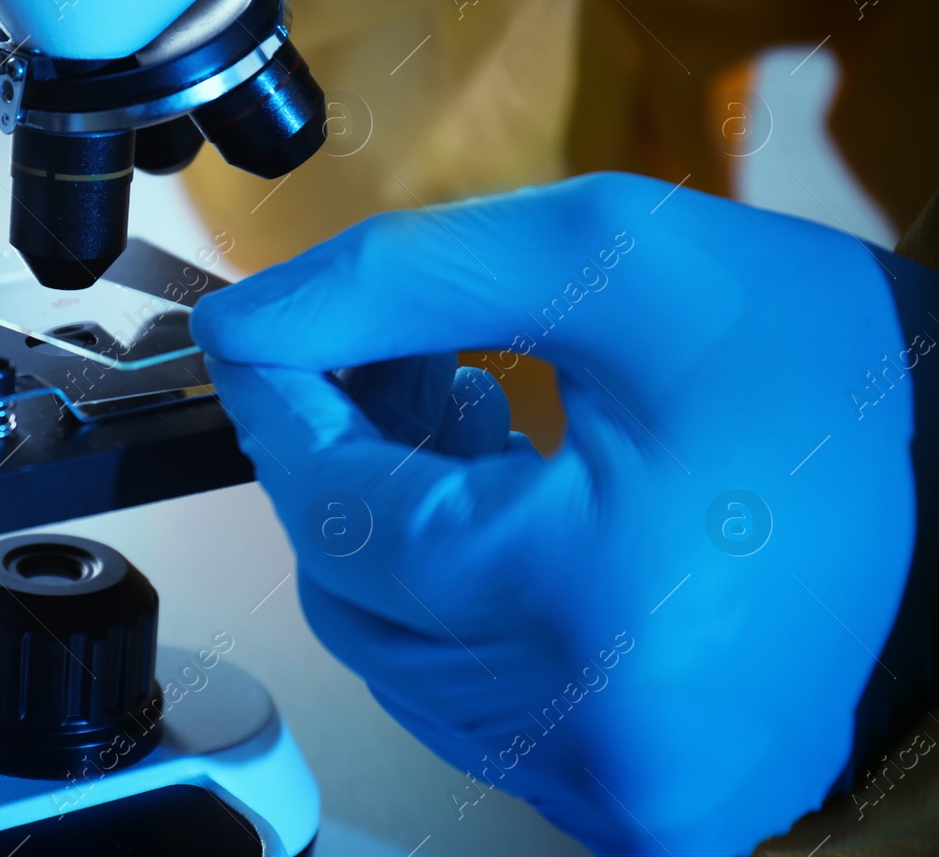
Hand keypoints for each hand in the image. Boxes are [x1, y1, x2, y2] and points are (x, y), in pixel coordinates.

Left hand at [191, 172, 938, 855]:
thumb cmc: (806, 354)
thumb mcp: (600, 256)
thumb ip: (394, 279)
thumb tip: (247, 323)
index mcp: (590, 608)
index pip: (338, 509)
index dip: (280, 410)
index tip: (259, 341)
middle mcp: (607, 741)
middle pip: (359, 592)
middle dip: (348, 467)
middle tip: (386, 369)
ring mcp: (631, 788)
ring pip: (402, 652)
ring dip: (401, 533)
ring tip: (463, 427)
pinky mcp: (650, 798)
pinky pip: (474, 698)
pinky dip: (458, 603)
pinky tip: (504, 508)